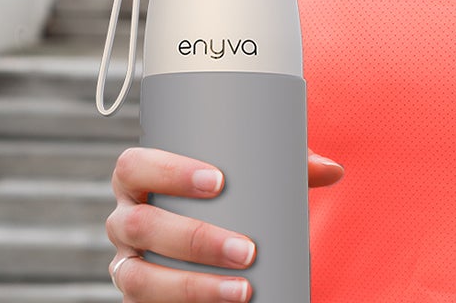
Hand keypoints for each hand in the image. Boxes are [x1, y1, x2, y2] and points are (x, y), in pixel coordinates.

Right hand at [104, 146, 343, 300]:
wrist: (209, 259)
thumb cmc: (223, 211)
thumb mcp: (244, 189)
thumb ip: (279, 173)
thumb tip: (331, 171)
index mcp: (139, 186)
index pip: (132, 166)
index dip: (167, 171)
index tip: (218, 181)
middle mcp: (125, 224)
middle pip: (139, 226)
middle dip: (194, 238)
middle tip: (247, 249)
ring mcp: (127, 267)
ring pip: (137, 278)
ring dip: (191, 286)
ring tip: (243, 291)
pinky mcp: (139, 302)